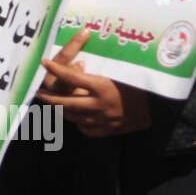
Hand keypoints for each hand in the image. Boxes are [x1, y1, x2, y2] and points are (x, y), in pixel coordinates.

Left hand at [35, 29, 151, 136]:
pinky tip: (72, 115)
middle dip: (49, 97)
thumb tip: (76, 63)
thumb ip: (97, 72)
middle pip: (66, 102)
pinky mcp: (105, 131)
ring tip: (50, 102)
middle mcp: (100, 105)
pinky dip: (76, 120)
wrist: (158, 111)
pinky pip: (84, 127)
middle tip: (37, 92)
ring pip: (72, 116)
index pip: (73, 77)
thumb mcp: (120, 74)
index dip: (57, 69)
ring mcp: (102, 121)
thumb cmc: (139, 86)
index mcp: (103, 87)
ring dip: (60, 109)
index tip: (44, 62)